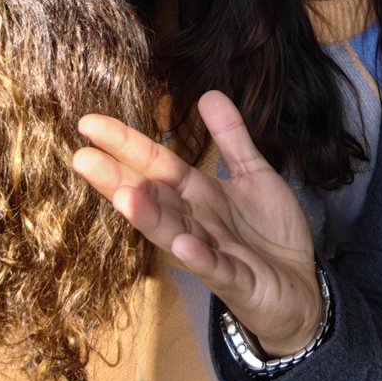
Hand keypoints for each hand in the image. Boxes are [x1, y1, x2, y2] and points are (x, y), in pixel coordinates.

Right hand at [74, 90, 323, 355]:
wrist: (300, 288)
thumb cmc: (269, 234)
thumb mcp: (254, 175)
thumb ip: (231, 138)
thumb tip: (207, 93)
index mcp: (197, 195)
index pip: (155, 165)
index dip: (125, 144)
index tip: (88, 123)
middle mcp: (195, 223)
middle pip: (153, 198)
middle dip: (118, 179)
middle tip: (81, 158)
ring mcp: (212, 253)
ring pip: (174, 233)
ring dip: (149, 217)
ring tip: (123, 197)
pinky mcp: (237, 280)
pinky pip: (216, 268)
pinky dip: (199, 257)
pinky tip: (183, 244)